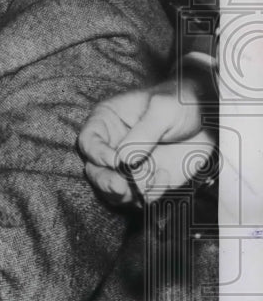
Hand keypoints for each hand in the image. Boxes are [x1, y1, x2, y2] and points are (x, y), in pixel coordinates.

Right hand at [78, 76, 215, 205]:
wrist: (212, 120)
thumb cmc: (183, 103)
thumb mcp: (164, 108)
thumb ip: (143, 133)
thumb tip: (122, 161)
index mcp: (107, 122)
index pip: (88, 143)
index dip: (97, 154)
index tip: (115, 161)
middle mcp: (112, 147)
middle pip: (94, 171)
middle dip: (106, 182)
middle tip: (121, 187)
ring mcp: (128, 167)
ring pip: (112, 190)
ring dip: (127, 192)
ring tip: (147, 180)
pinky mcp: (146, 181)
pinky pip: (139, 198)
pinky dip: (150, 194)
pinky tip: (164, 176)